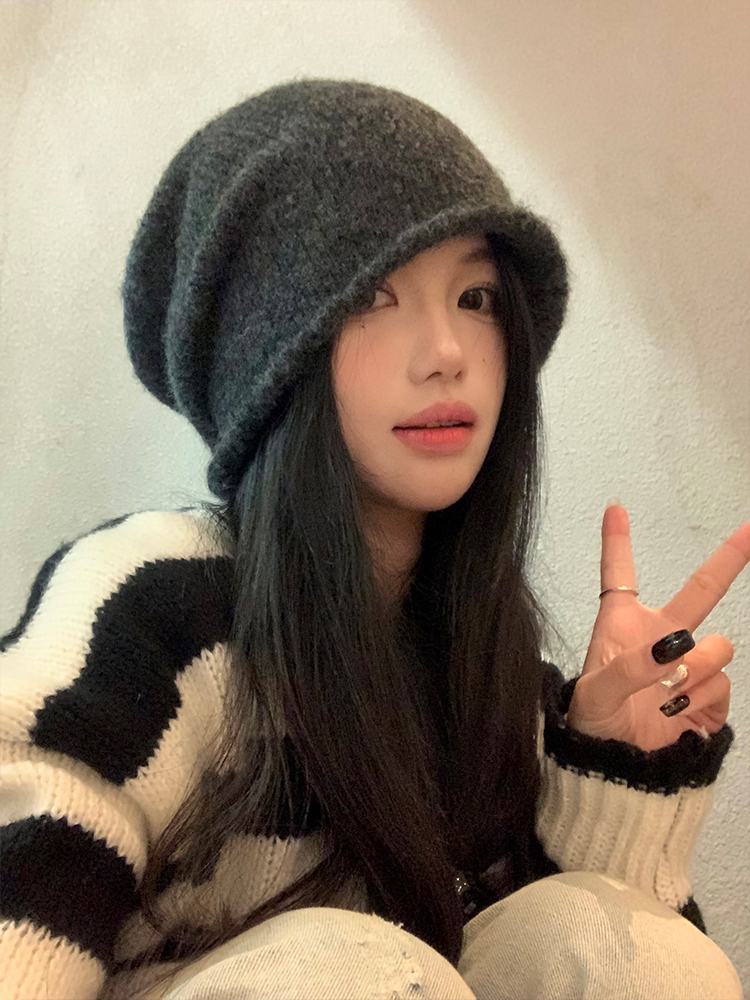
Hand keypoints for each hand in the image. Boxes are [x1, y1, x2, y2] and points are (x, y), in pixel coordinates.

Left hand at [566, 504, 749, 751]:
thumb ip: (630, 667)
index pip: (619, 577)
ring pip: (718, 646)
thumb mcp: (596, 692)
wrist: (613, 770)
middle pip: (701, 591)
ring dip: (700, 666)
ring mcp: (686, 667)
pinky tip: (677, 710)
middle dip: (730, 559)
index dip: (617, 542)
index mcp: (622, 627)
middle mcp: (659, 640)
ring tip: (669, 691)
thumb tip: (672, 650)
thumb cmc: (592, 723)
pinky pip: (723, 683)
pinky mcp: (706, 697)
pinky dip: (704, 696)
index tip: (615, 508)